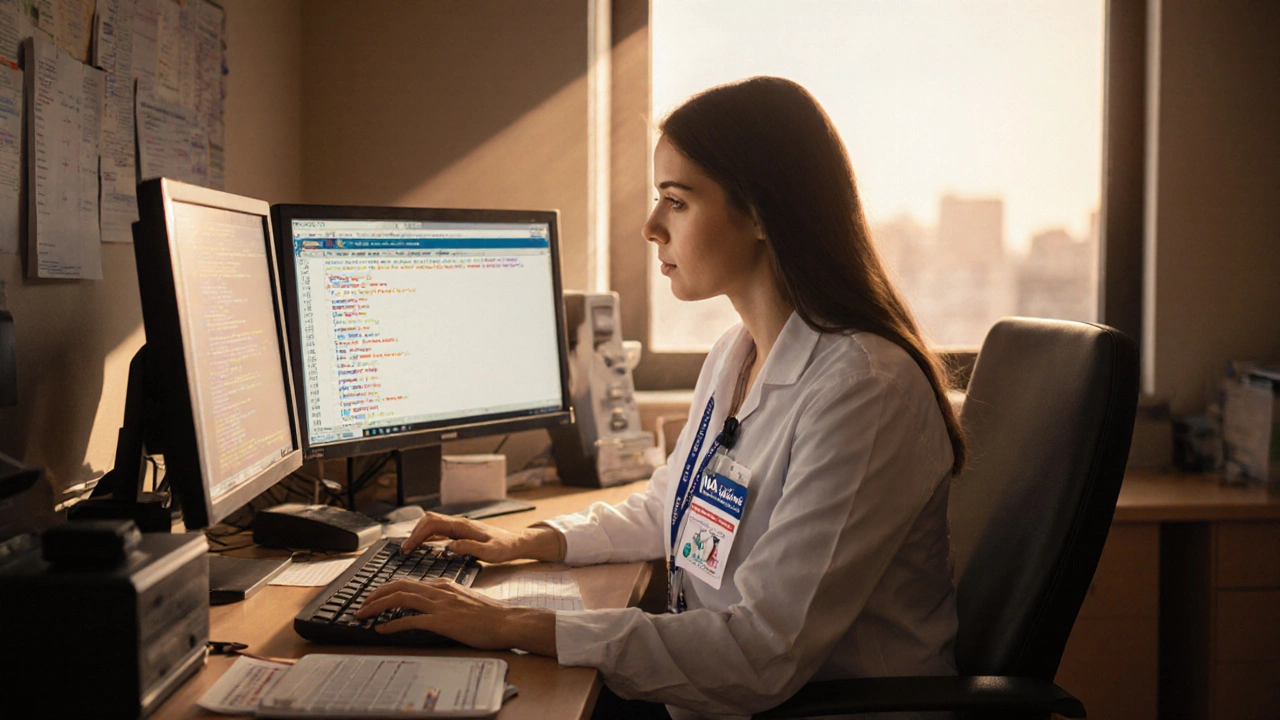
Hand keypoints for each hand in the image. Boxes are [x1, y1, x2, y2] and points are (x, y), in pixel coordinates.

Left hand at [354, 578, 556, 655]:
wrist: (507, 621)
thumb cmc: (490, 616)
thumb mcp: (465, 600)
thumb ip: (447, 600)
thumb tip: (432, 607)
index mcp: (444, 585)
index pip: (410, 583)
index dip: (389, 590)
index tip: (376, 598)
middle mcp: (439, 590)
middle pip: (399, 586)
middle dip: (375, 594)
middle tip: (361, 604)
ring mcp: (440, 605)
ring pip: (400, 599)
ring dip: (377, 606)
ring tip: (362, 614)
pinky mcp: (442, 621)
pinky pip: (410, 620)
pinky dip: (392, 624)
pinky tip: (381, 629)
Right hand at [402, 512, 561, 562]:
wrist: (517, 543)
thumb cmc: (505, 548)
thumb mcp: (489, 552)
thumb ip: (469, 548)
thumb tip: (449, 547)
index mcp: (463, 526)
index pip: (432, 523)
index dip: (417, 535)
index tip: (408, 548)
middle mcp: (459, 523)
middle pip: (428, 520)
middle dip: (414, 533)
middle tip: (404, 550)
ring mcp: (459, 527)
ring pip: (432, 525)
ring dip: (419, 534)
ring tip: (409, 549)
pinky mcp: (461, 533)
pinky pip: (439, 531)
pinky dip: (427, 537)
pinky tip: (423, 547)